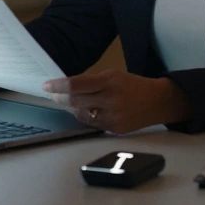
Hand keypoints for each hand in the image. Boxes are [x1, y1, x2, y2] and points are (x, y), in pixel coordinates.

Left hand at [41, 70, 190, 133]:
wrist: (158, 101)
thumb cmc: (133, 85)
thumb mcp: (113, 75)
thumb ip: (91, 81)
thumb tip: (67, 87)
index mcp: (109, 82)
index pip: (76, 85)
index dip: (58, 85)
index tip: (46, 85)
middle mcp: (110, 100)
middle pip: (75, 101)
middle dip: (60, 97)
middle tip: (52, 93)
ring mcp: (112, 117)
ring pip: (81, 114)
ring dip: (70, 107)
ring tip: (65, 101)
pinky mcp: (114, 129)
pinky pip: (91, 123)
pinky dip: (83, 116)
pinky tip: (80, 110)